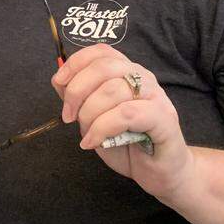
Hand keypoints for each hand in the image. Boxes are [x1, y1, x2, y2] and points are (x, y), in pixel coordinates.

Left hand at [52, 44, 196, 201]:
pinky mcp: (164, 118)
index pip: (101, 51)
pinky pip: (127, 114)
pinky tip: (94, 142)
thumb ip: (81, 98)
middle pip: (104, 67)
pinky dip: (103, 128)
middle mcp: (143, 78)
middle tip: (68, 116)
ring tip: (86, 135)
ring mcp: (156, 96)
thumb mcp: (96, 117)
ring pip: (113, 90)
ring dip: (89, 114)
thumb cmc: (128, 143)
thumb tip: (60, 80)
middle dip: (77, 91)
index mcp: (127, 72)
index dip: (75, 63)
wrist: (161, 172)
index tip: (59, 84)